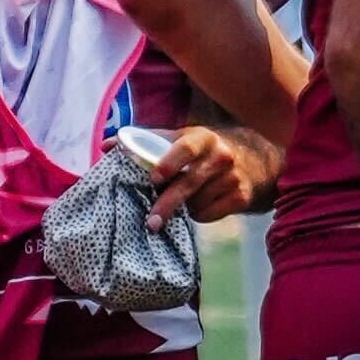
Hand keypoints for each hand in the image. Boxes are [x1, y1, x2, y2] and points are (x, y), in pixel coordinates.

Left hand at [144, 122, 259, 225]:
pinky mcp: (241, 197)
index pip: (187, 148)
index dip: (170, 163)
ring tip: (184, 199)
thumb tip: (106, 145)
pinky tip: (200, 204)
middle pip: (189, 183)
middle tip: (151, 221)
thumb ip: (145, 142)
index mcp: (203, 138)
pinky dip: (198, 214)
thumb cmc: (203, 151)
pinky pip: (208, 214)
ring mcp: (234, 177)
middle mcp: (221, 155)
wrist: (254, 162)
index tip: (154, 178)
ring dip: (183, 207)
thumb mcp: (181, 139)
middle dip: (168, 203)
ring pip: (196, 203)